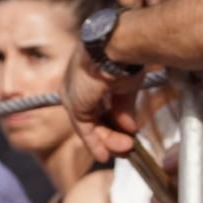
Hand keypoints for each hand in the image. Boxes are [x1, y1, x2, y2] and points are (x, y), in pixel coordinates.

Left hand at [62, 46, 145, 165]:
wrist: (119, 47)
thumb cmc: (126, 58)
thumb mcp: (127, 88)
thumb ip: (124, 109)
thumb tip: (129, 128)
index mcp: (90, 77)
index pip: (98, 107)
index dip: (111, 125)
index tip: (125, 137)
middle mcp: (77, 86)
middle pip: (93, 119)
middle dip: (112, 136)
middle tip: (127, 148)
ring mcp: (73, 95)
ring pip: (90, 127)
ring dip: (108, 142)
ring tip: (126, 149)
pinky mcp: (74, 104)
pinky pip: (85, 130)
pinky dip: (95, 144)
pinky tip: (105, 155)